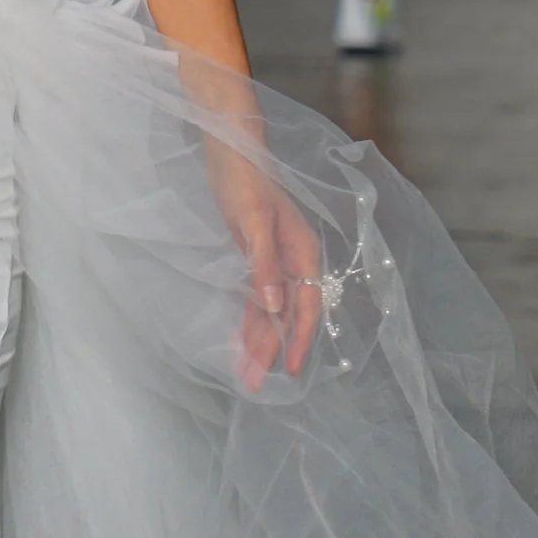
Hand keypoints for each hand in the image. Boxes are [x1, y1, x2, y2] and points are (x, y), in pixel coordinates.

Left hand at [209, 143, 324, 388]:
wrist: (230, 151)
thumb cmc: (246, 182)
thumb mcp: (253, 224)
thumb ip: (264, 266)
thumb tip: (273, 308)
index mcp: (304, 253)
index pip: (306, 305)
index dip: (300, 338)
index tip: (291, 369)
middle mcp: (294, 262)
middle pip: (287, 315)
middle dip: (273, 350)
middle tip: (256, 385)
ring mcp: (276, 262)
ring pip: (271, 312)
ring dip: (259, 342)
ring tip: (246, 375)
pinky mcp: (256, 259)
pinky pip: (256, 300)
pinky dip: (250, 322)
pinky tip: (242, 344)